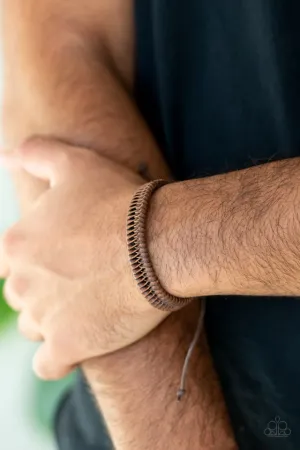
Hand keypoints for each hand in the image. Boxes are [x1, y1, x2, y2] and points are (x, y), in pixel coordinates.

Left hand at [1, 138, 167, 379]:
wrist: (159, 243)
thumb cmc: (119, 201)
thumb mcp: (75, 163)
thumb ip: (35, 154)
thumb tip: (5, 154)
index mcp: (17, 244)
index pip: (9, 261)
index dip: (36, 260)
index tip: (62, 259)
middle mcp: (23, 282)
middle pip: (20, 295)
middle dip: (42, 290)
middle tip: (76, 283)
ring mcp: (44, 317)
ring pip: (33, 327)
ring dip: (51, 322)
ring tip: (82, 310)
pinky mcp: (69, 346)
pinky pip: (48, 365)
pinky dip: (58, 359)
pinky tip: (76, 347)